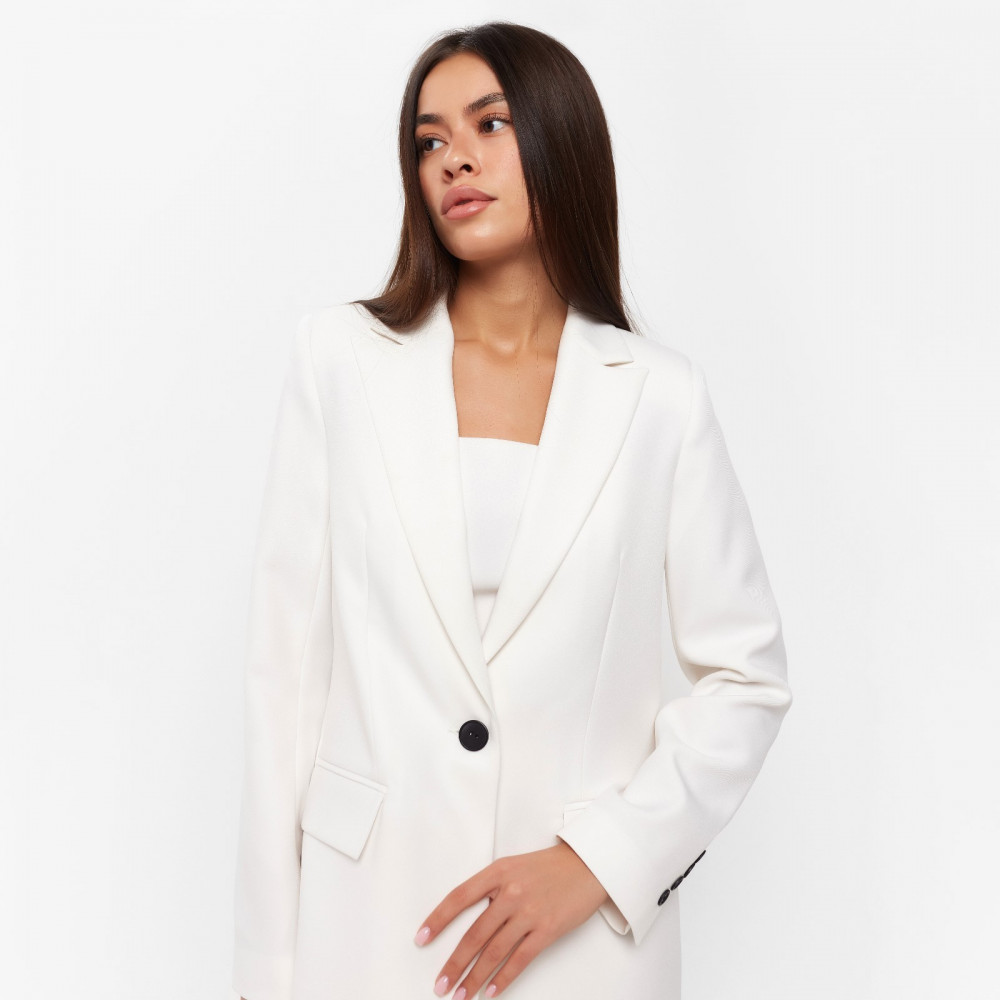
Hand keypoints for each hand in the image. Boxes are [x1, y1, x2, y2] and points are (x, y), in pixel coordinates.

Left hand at [413, 841, 610, 997]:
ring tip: (460, 994)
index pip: (459, 897)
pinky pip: (520, 959)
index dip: (437, 920)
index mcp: (498, 871)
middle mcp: (510, 891)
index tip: (421, 938)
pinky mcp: (547, 929)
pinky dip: (503, 979)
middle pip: (474, 934)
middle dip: (454, 963)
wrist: (587, 865)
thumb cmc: (548, 867)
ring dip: (474, 977)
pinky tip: (491, 991)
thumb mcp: (513, 867)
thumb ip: (492, 889)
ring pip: (494, 951)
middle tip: (440, 984)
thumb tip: (469, 920)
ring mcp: (529, 911)